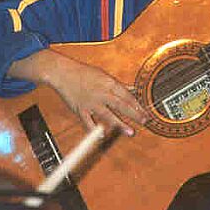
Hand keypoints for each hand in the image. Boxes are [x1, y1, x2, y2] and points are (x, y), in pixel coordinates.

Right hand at [9, 49, 148, 135]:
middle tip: (144, 121)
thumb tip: (133, 89)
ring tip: (131, 132)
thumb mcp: (104, 75)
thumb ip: (119, 84)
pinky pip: (88, 122)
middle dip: (134, 114)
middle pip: (121, 105)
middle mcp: (101, 93)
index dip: (138, 104)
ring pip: (108, 115)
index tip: (146, 111)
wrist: (63, 73)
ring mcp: (91, 102)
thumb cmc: (84, 72)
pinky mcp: (80, 109)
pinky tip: (102, 136)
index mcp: (108, 83)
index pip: (126, 95)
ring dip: (120, 124)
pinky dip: (94, 130)